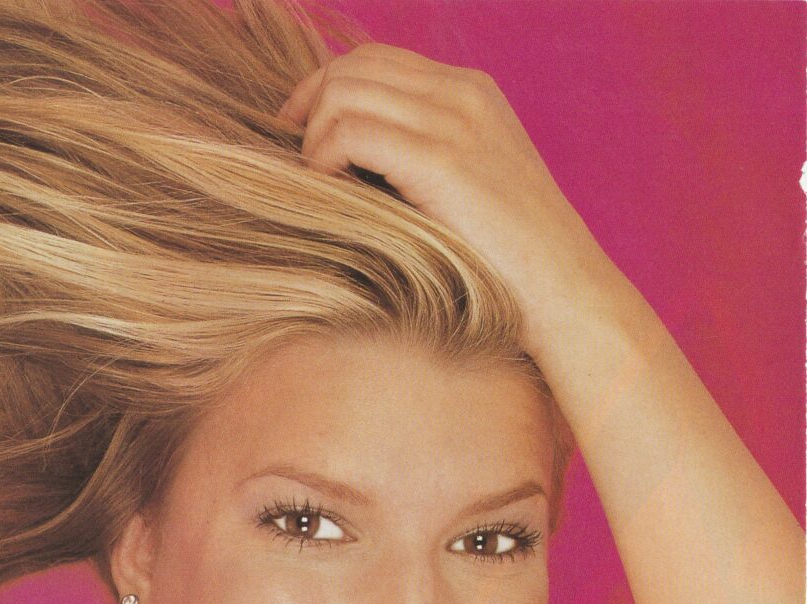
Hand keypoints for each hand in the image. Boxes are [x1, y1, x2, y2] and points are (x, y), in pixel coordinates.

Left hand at [279, 44, 609, 354]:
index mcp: (471, 93)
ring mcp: (454, 121)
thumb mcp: (471, 193)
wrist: (565, 291)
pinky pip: (350, 133)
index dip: (325, 89)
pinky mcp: (441, 160)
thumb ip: (423, 163)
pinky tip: (328, 190)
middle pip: (353, 66)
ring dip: (314, 136)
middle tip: (291, 157)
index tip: (301, 135)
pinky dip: (324, 157)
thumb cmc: (514, 264)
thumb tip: (353, 169)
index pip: (376, 60)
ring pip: (344, 92)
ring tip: (317, 183)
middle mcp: (462, 93)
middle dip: (308, 106)